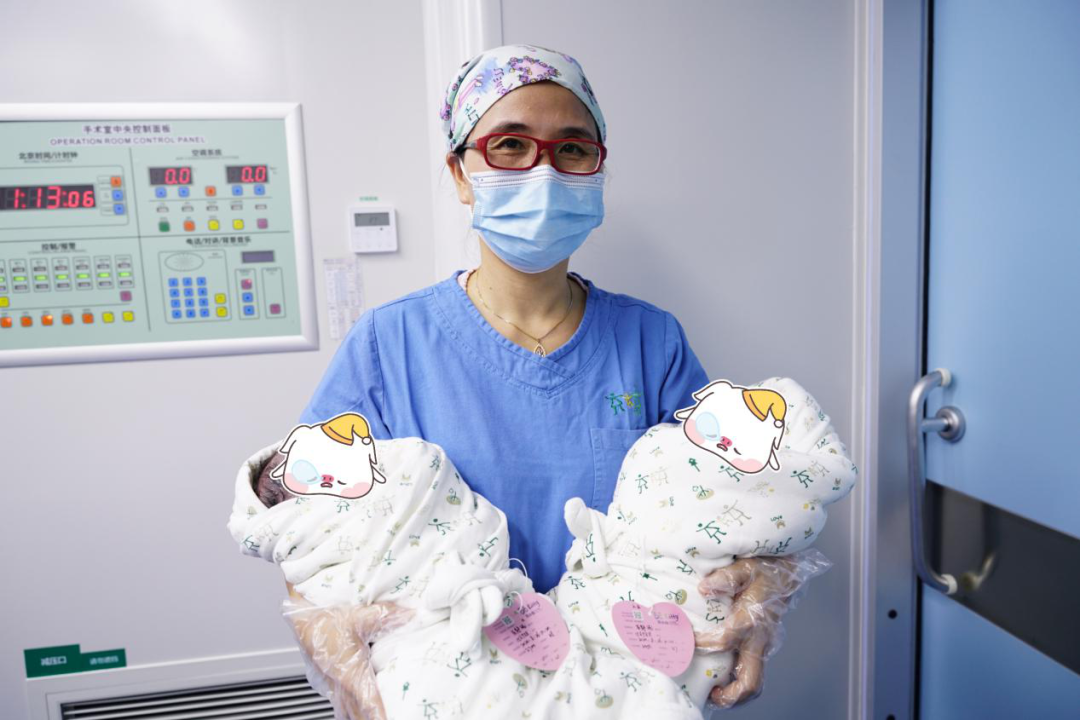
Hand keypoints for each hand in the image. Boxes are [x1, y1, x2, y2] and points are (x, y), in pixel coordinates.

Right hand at [283, 583, 414, 719]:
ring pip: (347, 712)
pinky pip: (340, 704)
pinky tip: (356, 712)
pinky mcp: (326, 683)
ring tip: (376, 717)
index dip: (379, 715)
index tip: (388, 719)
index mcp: (349, 672)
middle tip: (390, 717)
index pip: (369, 701)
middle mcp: (339, 683)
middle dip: (373, 718)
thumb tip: (410, 614)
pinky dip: (350, 712)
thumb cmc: (325, 619)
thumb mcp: (358, 615)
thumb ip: (386, 615)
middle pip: (359, 713)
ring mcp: (331, 685)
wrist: (300, 619)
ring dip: (360, 716)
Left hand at [693, 550, 831, 708]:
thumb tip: (704, 588)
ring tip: (712, 692)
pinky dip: (737, 681)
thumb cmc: (763, 569)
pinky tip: (720, 677)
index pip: (726, 640)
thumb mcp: (745, 567)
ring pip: (754, 682)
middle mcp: (760, 639)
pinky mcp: (762, 648)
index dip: (703, 643)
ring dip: (734, 693)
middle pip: (751, 681)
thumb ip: (726, 577)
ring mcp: (764, 646)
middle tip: (709, 693)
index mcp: (753, 619)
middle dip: (730, 694)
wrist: (787, 573)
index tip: (685, 639)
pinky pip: (752, 672)